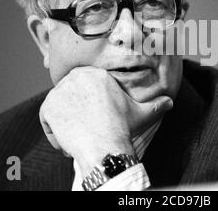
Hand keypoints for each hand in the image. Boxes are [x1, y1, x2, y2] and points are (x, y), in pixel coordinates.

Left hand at [39, 66, 172, 172]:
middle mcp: (76, 77)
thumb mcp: (141, 113)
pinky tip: (68, 140)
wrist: (105, 145)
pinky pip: (47, 119)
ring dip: (66, 123)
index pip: (84, 85)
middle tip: (86, 128)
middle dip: (76, 112)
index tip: (92, 117)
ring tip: (80, 136)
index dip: (87, 104)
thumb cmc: (122, 128)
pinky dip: (54, 132)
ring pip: (58, 107)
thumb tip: (171, 102)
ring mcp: (60, 91)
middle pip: (70, 95)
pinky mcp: (48, 107)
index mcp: (96, 74)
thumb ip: (155, 105)